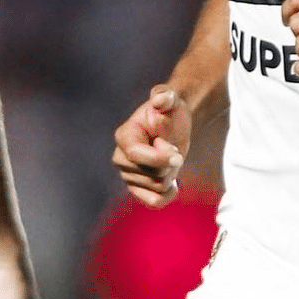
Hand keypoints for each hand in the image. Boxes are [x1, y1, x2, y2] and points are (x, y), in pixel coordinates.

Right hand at [110, 86, 190, 207]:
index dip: (160, 157)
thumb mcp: (171, 99)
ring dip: (171, 174)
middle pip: (151, 174)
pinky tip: (173, 182)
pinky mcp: (138, 189)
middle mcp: (121, 158)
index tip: (177, 152)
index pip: (136, 156)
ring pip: (157, 187)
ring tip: (168, 158)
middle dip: (169, 164)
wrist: (175, 126)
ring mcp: (128, 175)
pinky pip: (154, 202)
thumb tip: (160, 99)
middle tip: (170, 147)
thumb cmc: (171, 111)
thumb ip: (165, 96)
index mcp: (124, 136)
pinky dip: (167, 195)